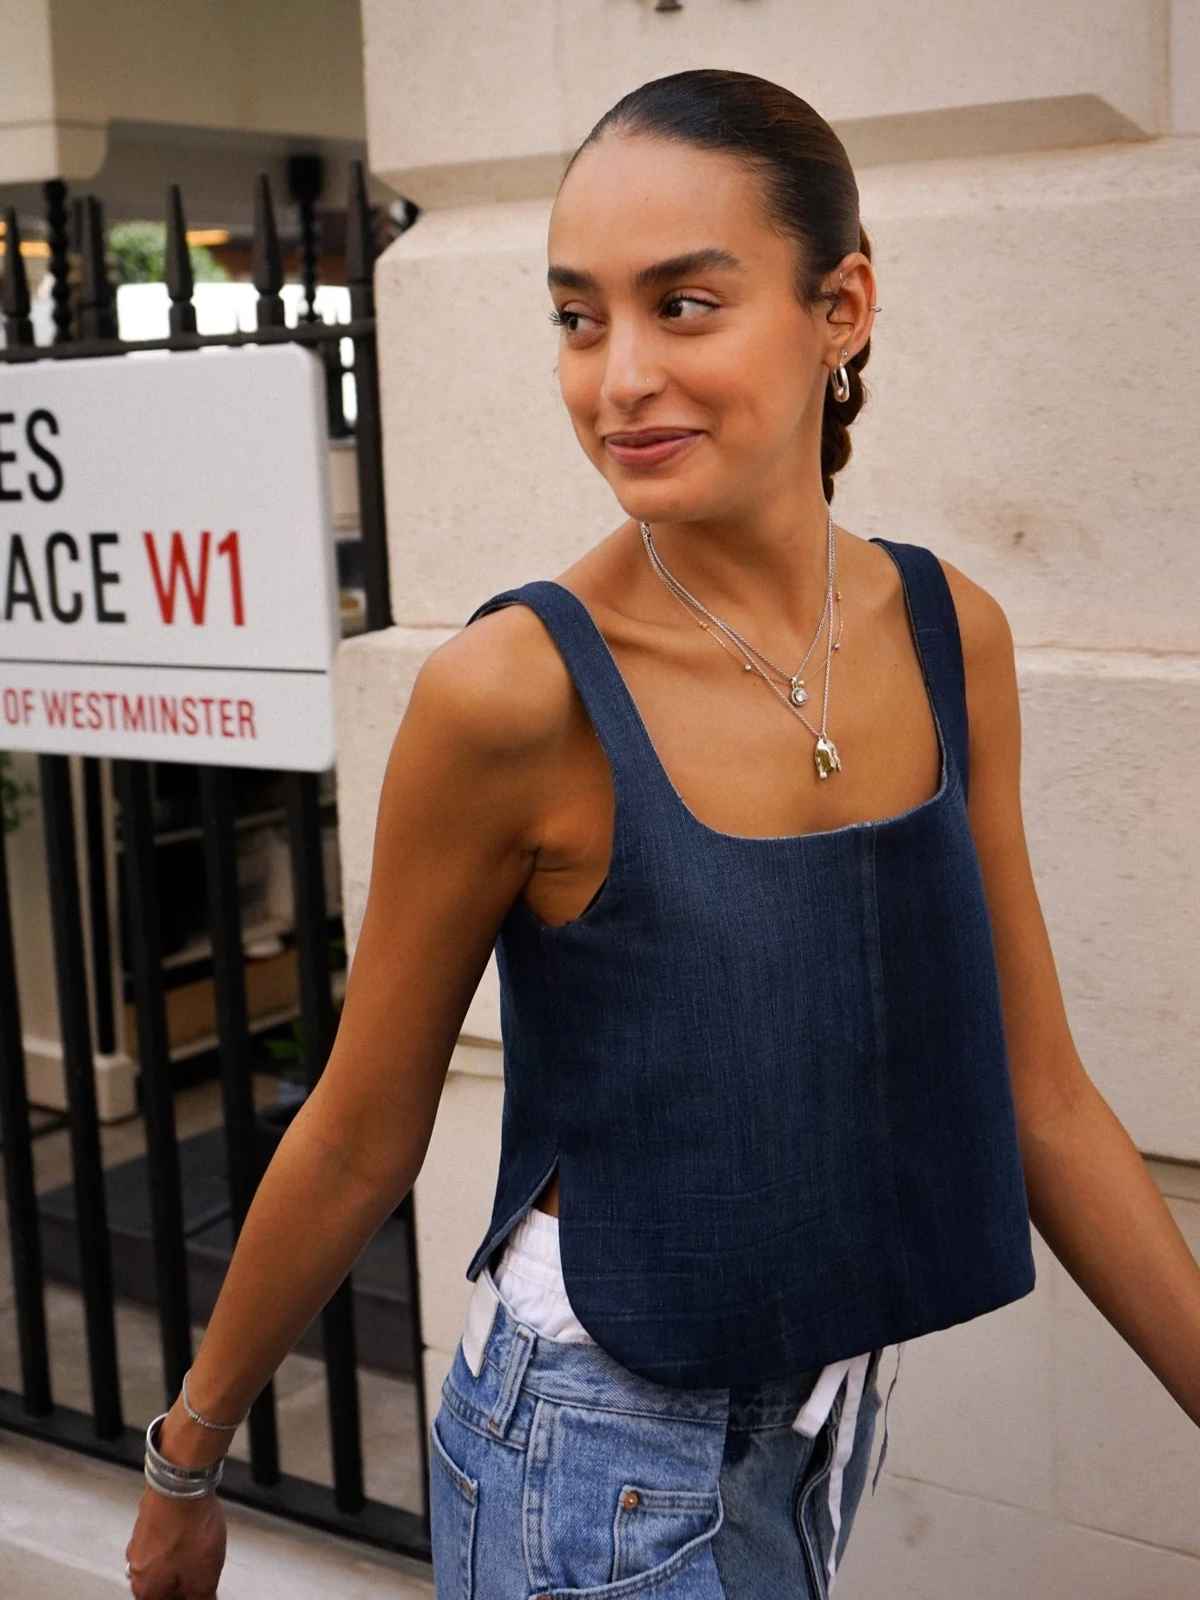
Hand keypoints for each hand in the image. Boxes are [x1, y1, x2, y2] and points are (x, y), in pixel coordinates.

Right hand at [124, 1482, 226, 1598]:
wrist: (182, 1481)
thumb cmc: (188, 1528)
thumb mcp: (204, 1578)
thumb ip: (201, 1598)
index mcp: (146, 1590)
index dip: (186, 1597)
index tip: (199, 1591)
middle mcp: (136, 1567)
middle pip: (161, 1587)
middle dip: (183, 1583)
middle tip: (203, 1574)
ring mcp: (139, 1540)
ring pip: (162, 1561)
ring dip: (181, 1561)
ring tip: (202, 1550)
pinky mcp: (148, 1518)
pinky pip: (164, 1538)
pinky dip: (179, 1539)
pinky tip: (194, 1531)